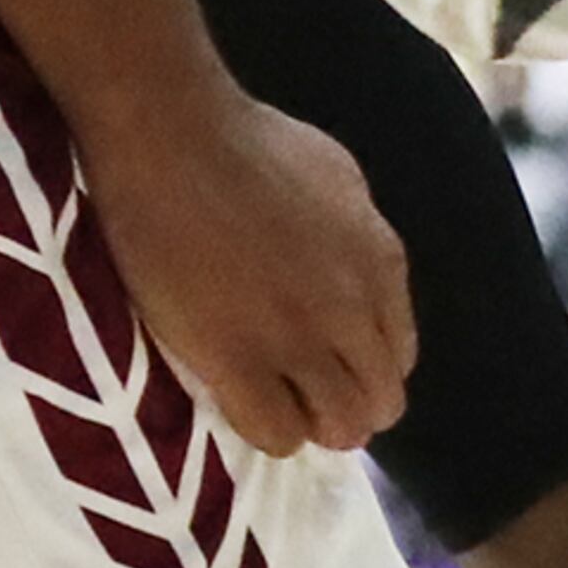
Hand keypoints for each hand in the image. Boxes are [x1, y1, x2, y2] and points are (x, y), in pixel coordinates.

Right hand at [82, 89, 411, 461]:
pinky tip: (238, 396)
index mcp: (379, 260)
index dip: (359, 364)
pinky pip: (277, 434)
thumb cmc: (242, 138)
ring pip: (338, 428)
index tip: (326, 358)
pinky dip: (266, 427)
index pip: (398, 355)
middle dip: (344, 403)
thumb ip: (360, 239)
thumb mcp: (335, 175)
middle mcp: (352, 309)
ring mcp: (297, 340)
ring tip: (272, 398)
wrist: (169, 133)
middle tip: (300, 389)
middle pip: (378, 402)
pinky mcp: (238, 360)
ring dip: (310, 420)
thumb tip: (359, 281)